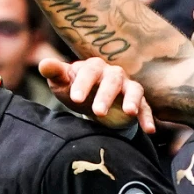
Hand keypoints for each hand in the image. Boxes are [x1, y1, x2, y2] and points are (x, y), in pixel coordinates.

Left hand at [39, 57, 154, 132]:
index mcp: (93, 67)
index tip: (75, 99)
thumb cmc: (74, 88)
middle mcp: (113, 74)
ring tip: (129, 112)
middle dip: (106, 95)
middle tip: (97, 112)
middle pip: (112, 80)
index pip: (89, 72)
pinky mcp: (138, 101)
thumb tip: (43, 64)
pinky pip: (146, 107)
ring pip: (133, 89)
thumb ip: (55, 73)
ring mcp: (127, 86)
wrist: (90, 100)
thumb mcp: (63, 83)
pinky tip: (149, 129)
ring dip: (132, 100)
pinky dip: (147, 117)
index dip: (83, 84)